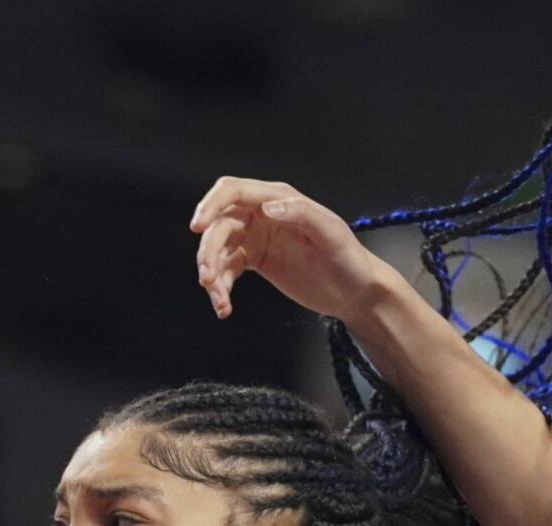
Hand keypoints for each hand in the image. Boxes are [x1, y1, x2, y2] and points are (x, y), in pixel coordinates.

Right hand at [190, 177, 387, 321]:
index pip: (233, 192)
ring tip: (220, 301)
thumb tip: (268, 208)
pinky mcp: (255, 261)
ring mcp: (256, 238)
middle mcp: (262, 214)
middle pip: (219, 224)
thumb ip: (300, 213)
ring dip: (212, 274)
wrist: (354, 291)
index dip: (210, 205)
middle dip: (208, 252)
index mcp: (278, 198)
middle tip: (208, 280)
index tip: (197, 227)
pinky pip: (227, 269)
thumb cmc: (348, 259)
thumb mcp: (330, 233)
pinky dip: (221, 288)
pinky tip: (225, 307)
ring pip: (218, 249)